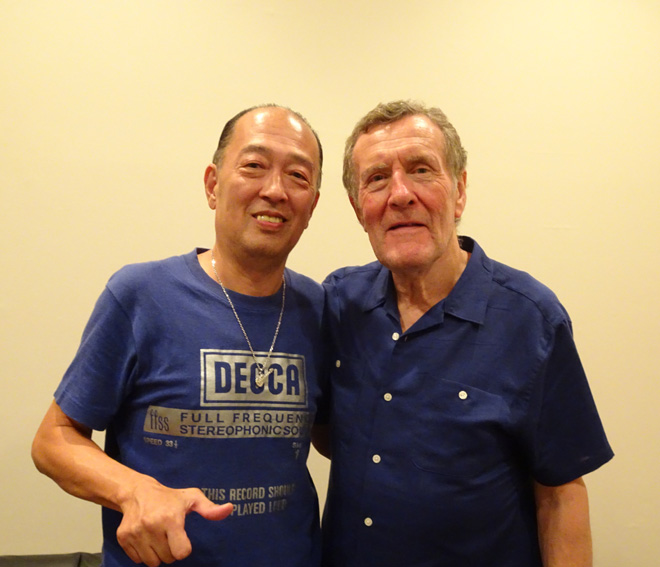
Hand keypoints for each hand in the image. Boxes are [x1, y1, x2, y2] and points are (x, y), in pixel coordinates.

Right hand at [116, 479, 232, 566]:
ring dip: (157, 554)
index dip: (184, 548)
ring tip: (158, 537)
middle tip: (168, 535)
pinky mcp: (123, 538)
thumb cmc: (169, 497)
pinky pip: (138, 560)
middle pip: (168, 559)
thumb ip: (210, 509)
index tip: (181, 537)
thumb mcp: (192, 498)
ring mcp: (136, 533)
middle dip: (171, 550)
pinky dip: (143, 554)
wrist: (137, 492)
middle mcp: (151, 526)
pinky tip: (146, 538)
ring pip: (152, 563)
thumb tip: (230, 508)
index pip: (181, 553)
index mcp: (170, 518)